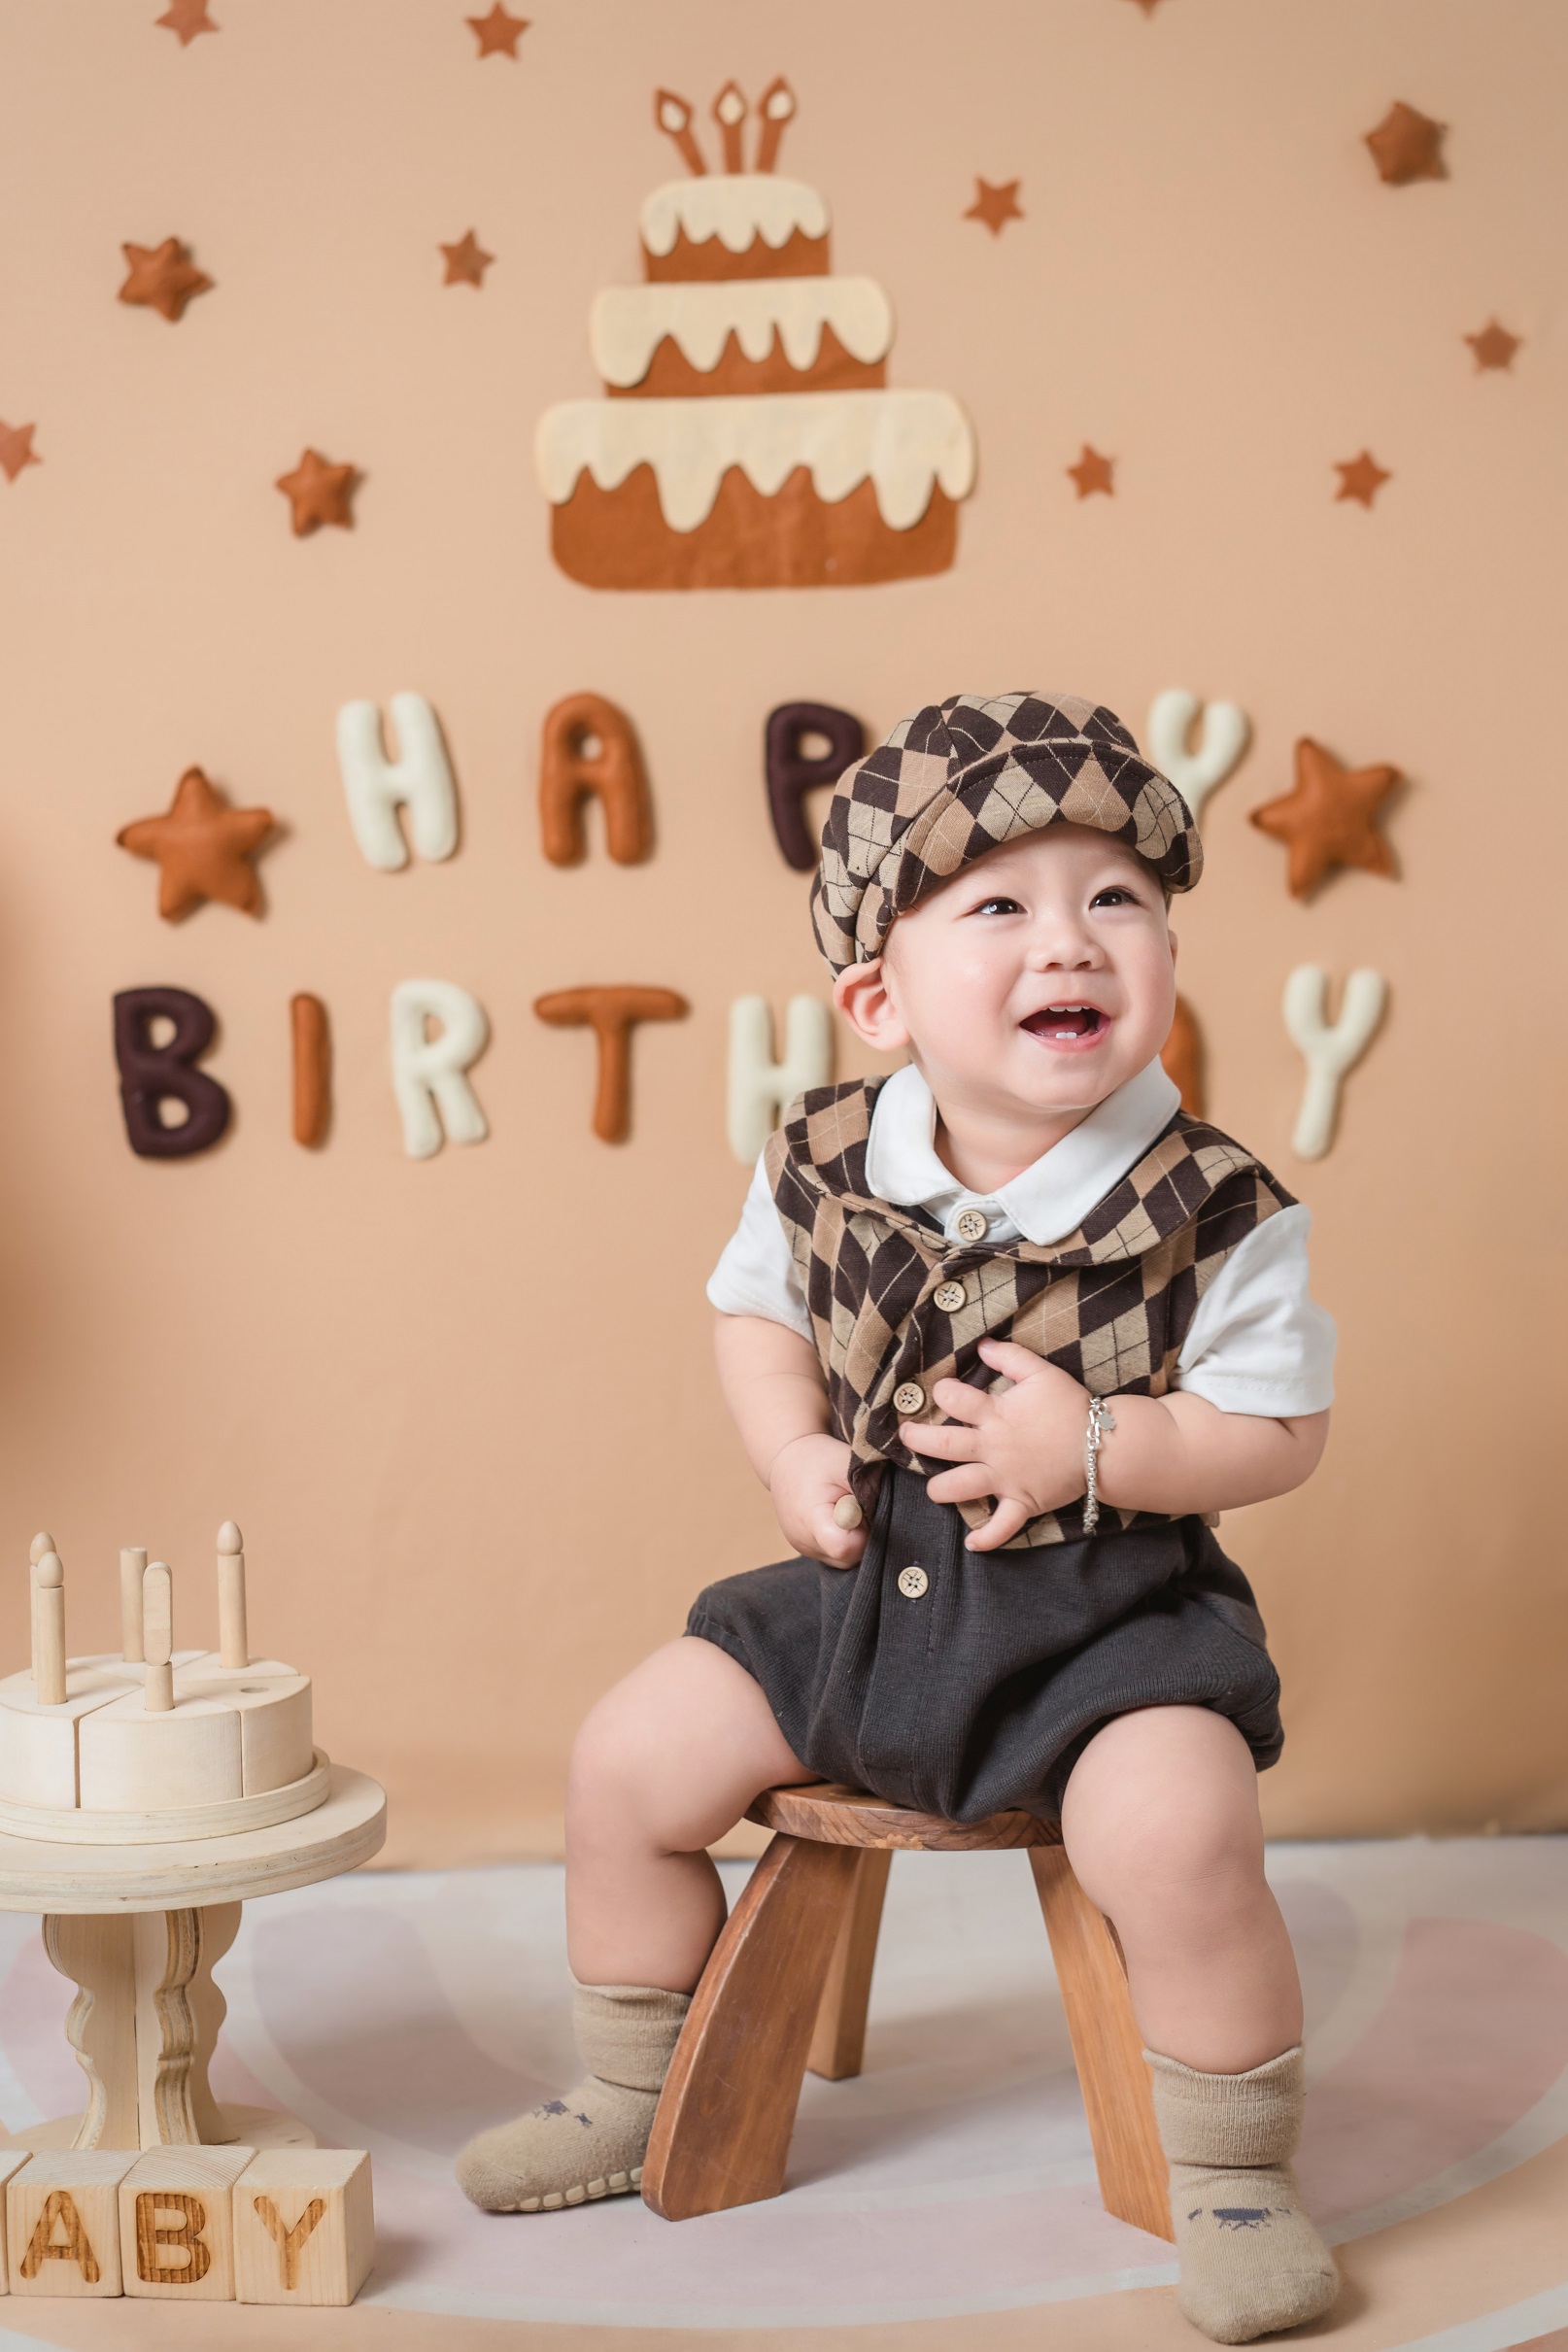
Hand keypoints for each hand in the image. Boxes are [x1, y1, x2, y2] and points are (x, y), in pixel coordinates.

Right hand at [768, 1432, 865, 1567]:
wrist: (786, 1459)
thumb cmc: (819, 1459)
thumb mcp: (847, 1464)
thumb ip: (869, 1490)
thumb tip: (891, 1514)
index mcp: (811, 1520)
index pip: (844, 1548)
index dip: (863, 1534)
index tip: (862, 1510)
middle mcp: (805, 1542)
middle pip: (849, 1558)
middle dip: (864, 1536)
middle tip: (858, 1506)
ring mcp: (805, 1549)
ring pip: (845, 1559)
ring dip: (855, 1538)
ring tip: (848, 1509)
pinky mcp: (808, 1550)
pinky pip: (835, 1554)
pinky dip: (845, 1539)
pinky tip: (841, 1517)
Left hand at [901, 1338, 1089, 1551]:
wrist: (1104, 1444)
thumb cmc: (1072, 1406)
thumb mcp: (1042, 1372)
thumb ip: (1010, 1357)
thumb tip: (981, 1345)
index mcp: (996, 1415)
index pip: (954, 1399)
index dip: (942, 1391)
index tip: (940, 1390)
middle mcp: (994, 1448)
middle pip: (944, 1444)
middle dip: (918, 1439)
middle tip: (904, 1436)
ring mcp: (1006, 1478)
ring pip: (961, 1487)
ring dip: (941, 1490)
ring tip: (932, 1490)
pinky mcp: (1023, 1502)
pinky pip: (1002, 1526)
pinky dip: (987, 1538)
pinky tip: (971, 1545)